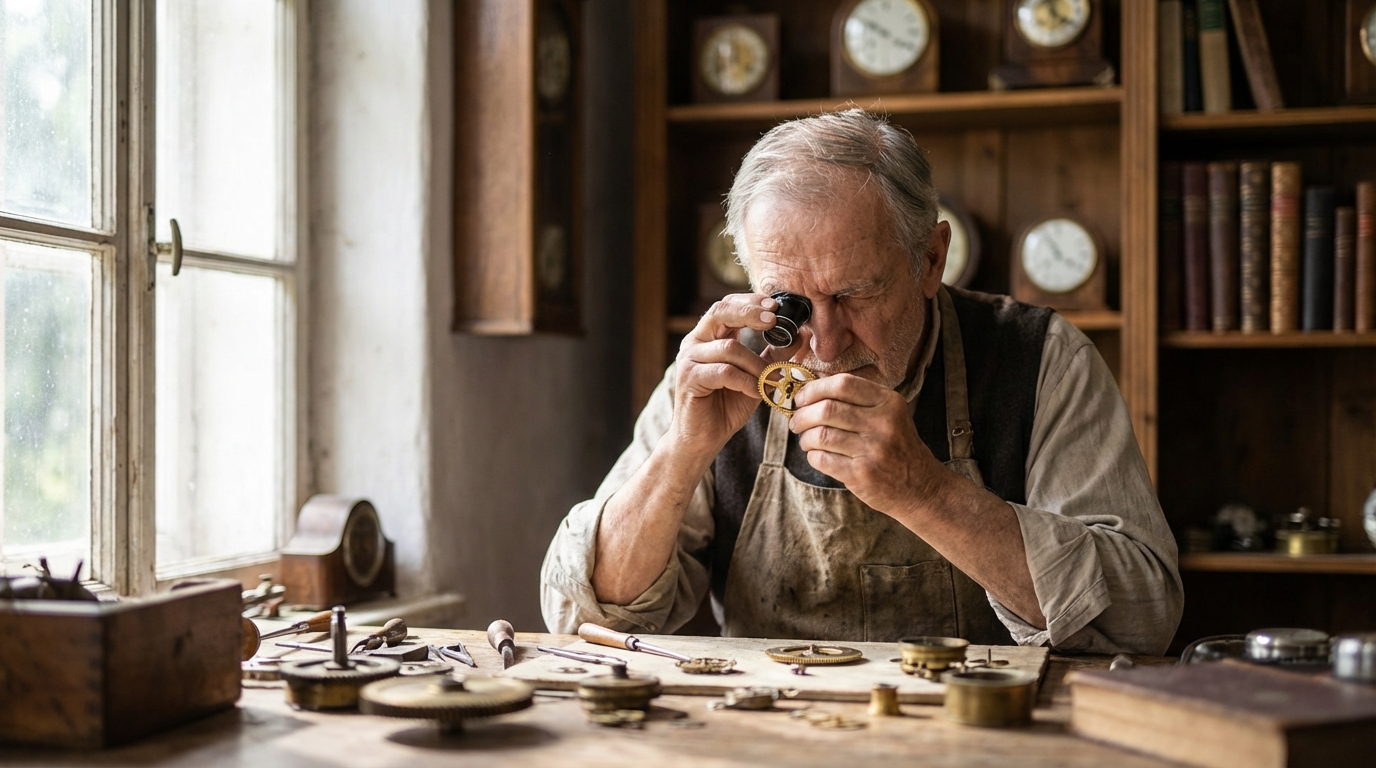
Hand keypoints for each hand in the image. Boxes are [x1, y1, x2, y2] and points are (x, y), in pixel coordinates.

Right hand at [672, 294, 787, 458]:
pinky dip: (746, 381)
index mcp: (708, 337)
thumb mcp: (755, 376)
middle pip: (720, 312)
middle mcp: (694, 343)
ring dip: (757, 364)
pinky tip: (757, 392)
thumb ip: (771, 354)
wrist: (702, 439)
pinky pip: (724, 372)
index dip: (750, 302)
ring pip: (729, 348)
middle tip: (774, 319)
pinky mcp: (689, 380)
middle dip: (749, 313)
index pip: (727, 306)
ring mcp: (688, 360)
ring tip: (773, 379)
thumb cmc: (726, 406)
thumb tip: (800, 335)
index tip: (775, 305)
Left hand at [789, 373, 946, 515]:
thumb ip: (856, 400)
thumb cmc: (896, 446)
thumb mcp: (888, 414)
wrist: (920, 486)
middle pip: (827, 409)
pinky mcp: (862, 474)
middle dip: (802, 415)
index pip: (842, 384)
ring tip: (806, 441)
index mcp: (888, 402)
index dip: (814, 389)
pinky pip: (822, 459)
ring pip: (820, 435)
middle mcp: (883, 423)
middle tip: (796, 422)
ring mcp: (873, 450)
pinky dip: (812, 456)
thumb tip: (810, 389)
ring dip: (805, 438)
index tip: (801, 398)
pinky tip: (817, 455)